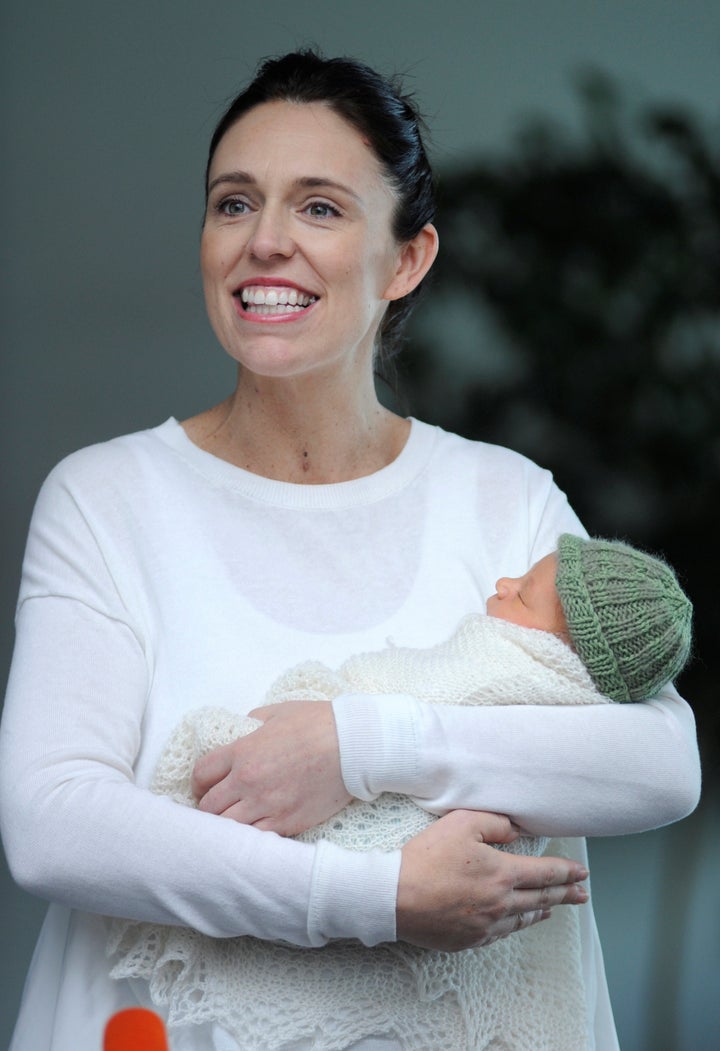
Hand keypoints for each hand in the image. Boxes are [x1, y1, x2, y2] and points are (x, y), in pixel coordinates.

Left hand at [191, 701, 351, 835]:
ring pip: (227, 827)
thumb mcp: (278, 712)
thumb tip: (242, 731)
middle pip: (208, 805)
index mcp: (243, 752)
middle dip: (208, 805)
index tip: (204, 786)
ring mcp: (267, 804)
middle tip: (216, 805)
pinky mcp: (287, 822)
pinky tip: (254, 828)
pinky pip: (255, 838)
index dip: (198, 782)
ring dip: (225, 824)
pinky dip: (250, 836)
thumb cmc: (318, 723)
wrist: (354, 745)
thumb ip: (252, 722)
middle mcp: (248, 781)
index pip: (202, 774)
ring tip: (232, 820)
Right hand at [397, 810, 588, 951]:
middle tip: (582, 894)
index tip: (583, 873)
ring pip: (523, 919)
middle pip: (541, 898)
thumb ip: (494, 822)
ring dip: (542, 911)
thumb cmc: (426, 857)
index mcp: (502, 874)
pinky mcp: (469, 939)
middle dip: (565, 894)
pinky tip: (517, 923)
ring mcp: (485, 925)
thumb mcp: (461, 823)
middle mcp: (501, 903)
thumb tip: (516, 831)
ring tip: (554, 908)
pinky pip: (501, 933)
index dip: (567, 872)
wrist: (394, 896)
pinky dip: (516, 926)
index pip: (545, 873)